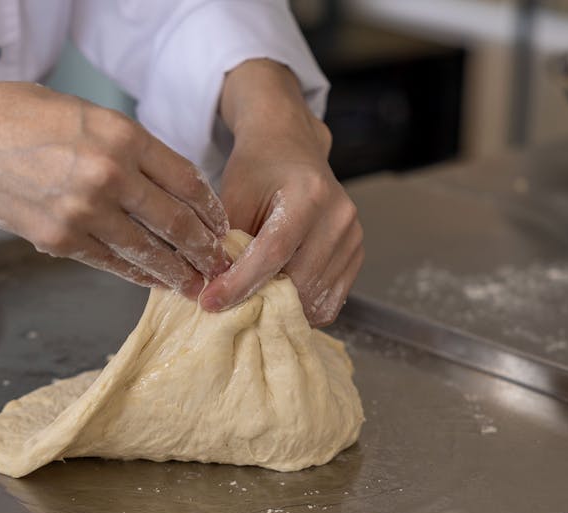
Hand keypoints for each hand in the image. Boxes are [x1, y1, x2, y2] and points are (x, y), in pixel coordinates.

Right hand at [0, 79, 231, 294]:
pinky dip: (136, 274)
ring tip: (195, 283)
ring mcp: (84, 211)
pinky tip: (154, 281)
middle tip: (219, 263)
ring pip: (147, 250)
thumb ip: (126, 146)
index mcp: (123, 135)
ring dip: (176, 271)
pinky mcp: (58, 238)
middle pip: (175, 221)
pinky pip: (109, 262)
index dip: (209, 208)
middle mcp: (110, 174)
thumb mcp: (86, 113)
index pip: (186, 180)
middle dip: (203, 248)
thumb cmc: (18, 115)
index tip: (219, 224)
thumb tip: (163, 183)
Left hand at [200, 60, 362, 325]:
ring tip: (249, 306)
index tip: (211, 301)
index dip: (241, 282)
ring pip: (315, 296)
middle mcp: (339, 215)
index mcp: (309, 194)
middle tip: (226, 309)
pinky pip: (331, 299)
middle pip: (298, 280)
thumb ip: (227, 241)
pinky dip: (303, 309)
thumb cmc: (257, 168)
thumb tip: (215, 288)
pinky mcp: (355, 253)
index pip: (274, 251)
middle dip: (258, 301)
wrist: (290, 147)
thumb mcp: (233, 195)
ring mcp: (353, 236)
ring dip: (280, 309)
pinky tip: (277, 303)